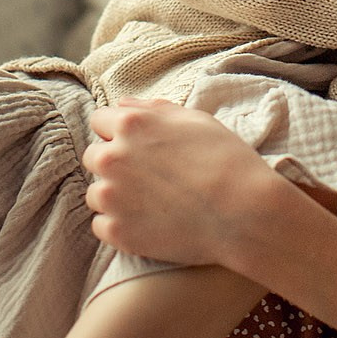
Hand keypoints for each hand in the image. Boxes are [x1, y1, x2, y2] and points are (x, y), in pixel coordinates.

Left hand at [82, 98, 283, 266]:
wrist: (243, 211)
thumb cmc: (225, 159)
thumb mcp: (195, 119)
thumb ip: (153, 109)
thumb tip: (122, 105)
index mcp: (130, 125)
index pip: (99, 121)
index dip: (118, 132)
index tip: (138, 146)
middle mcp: (112, 158)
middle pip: (93, 157)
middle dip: (114, 163)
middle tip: (146, 176)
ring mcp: (112, 198)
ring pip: (96, 194)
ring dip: (115, 196)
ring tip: (150, 203)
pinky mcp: (118, 232)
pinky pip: (102, 227)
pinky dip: (119, 226)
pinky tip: (147, 223)